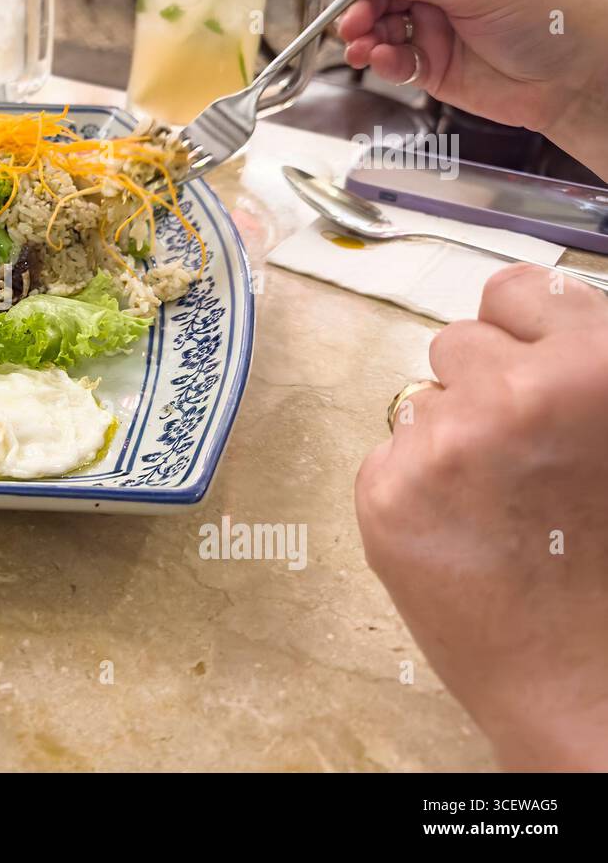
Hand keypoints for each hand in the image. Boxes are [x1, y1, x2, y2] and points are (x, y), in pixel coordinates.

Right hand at [338, 0, 607, 175]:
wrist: (578, 78)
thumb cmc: (551, 15)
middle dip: (360, 0)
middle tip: (354, 20)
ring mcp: (434, 23)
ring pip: (380, 23)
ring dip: (363, 34)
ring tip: (360, 46)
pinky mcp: (431, 64)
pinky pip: (393, 60)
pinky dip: (381, 61)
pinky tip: (382, 62)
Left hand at [355, 265, 607, 770]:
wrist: (591, 682)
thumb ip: (579, 365)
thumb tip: (531, 320)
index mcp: (595, 364)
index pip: (513, 290)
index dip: (523, 334)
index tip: (534, 376)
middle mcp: (514, 392)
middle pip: (455, 343)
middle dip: (480, 386)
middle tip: (520, 455)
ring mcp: (441, 444)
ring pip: (418, 402)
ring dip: (446, 436)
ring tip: (497, 503)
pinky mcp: (385, 494)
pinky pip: (387, 455)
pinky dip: (413, 485)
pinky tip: (460, 533)